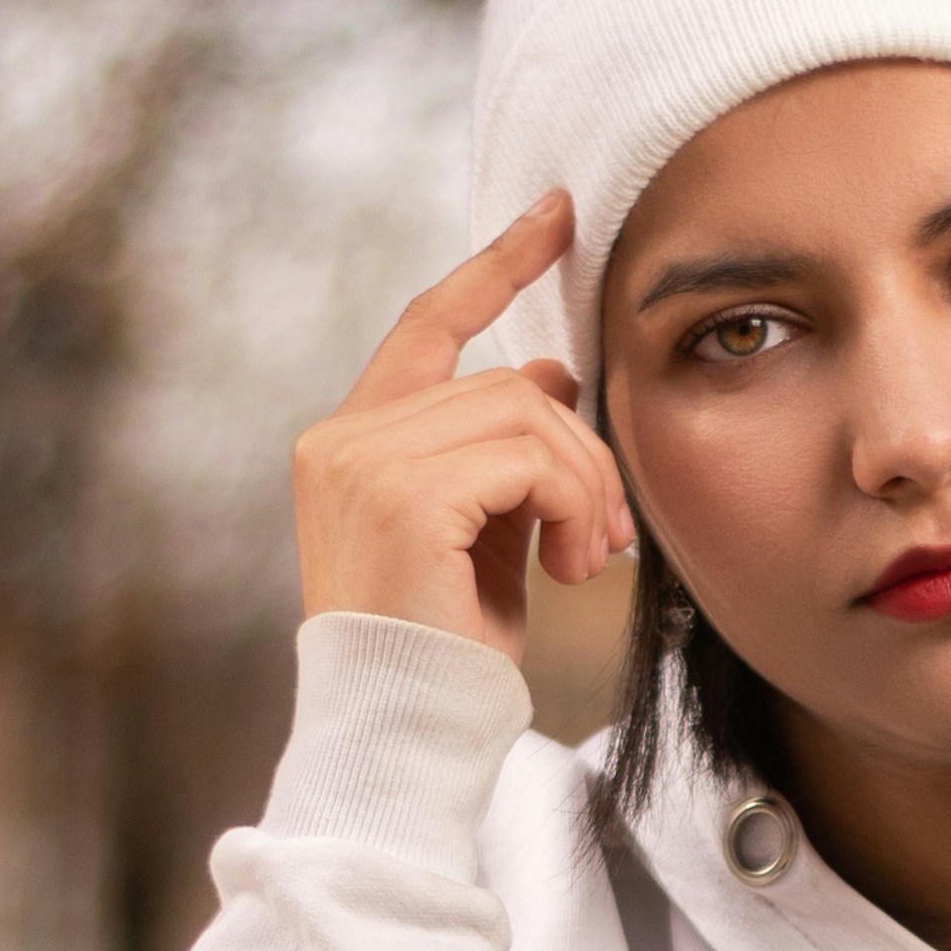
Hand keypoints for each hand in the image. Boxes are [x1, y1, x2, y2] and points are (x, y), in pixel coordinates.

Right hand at [289, 187, 634, 660]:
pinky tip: (572, 566)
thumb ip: (501, 453)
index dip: (495, 267)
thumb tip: (552, 373)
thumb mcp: (483, 536)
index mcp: (349, 443)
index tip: (555, 215)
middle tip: (608, 537)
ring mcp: (364, 463)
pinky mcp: (403, 496)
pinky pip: (527, 458)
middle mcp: (342, 440)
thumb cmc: (445, 654)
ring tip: (589, 560)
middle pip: (505, 384)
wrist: (404, 735)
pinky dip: (572, 505)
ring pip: (525, 414)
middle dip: (580, 452)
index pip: (428, 325)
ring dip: (584, 486)